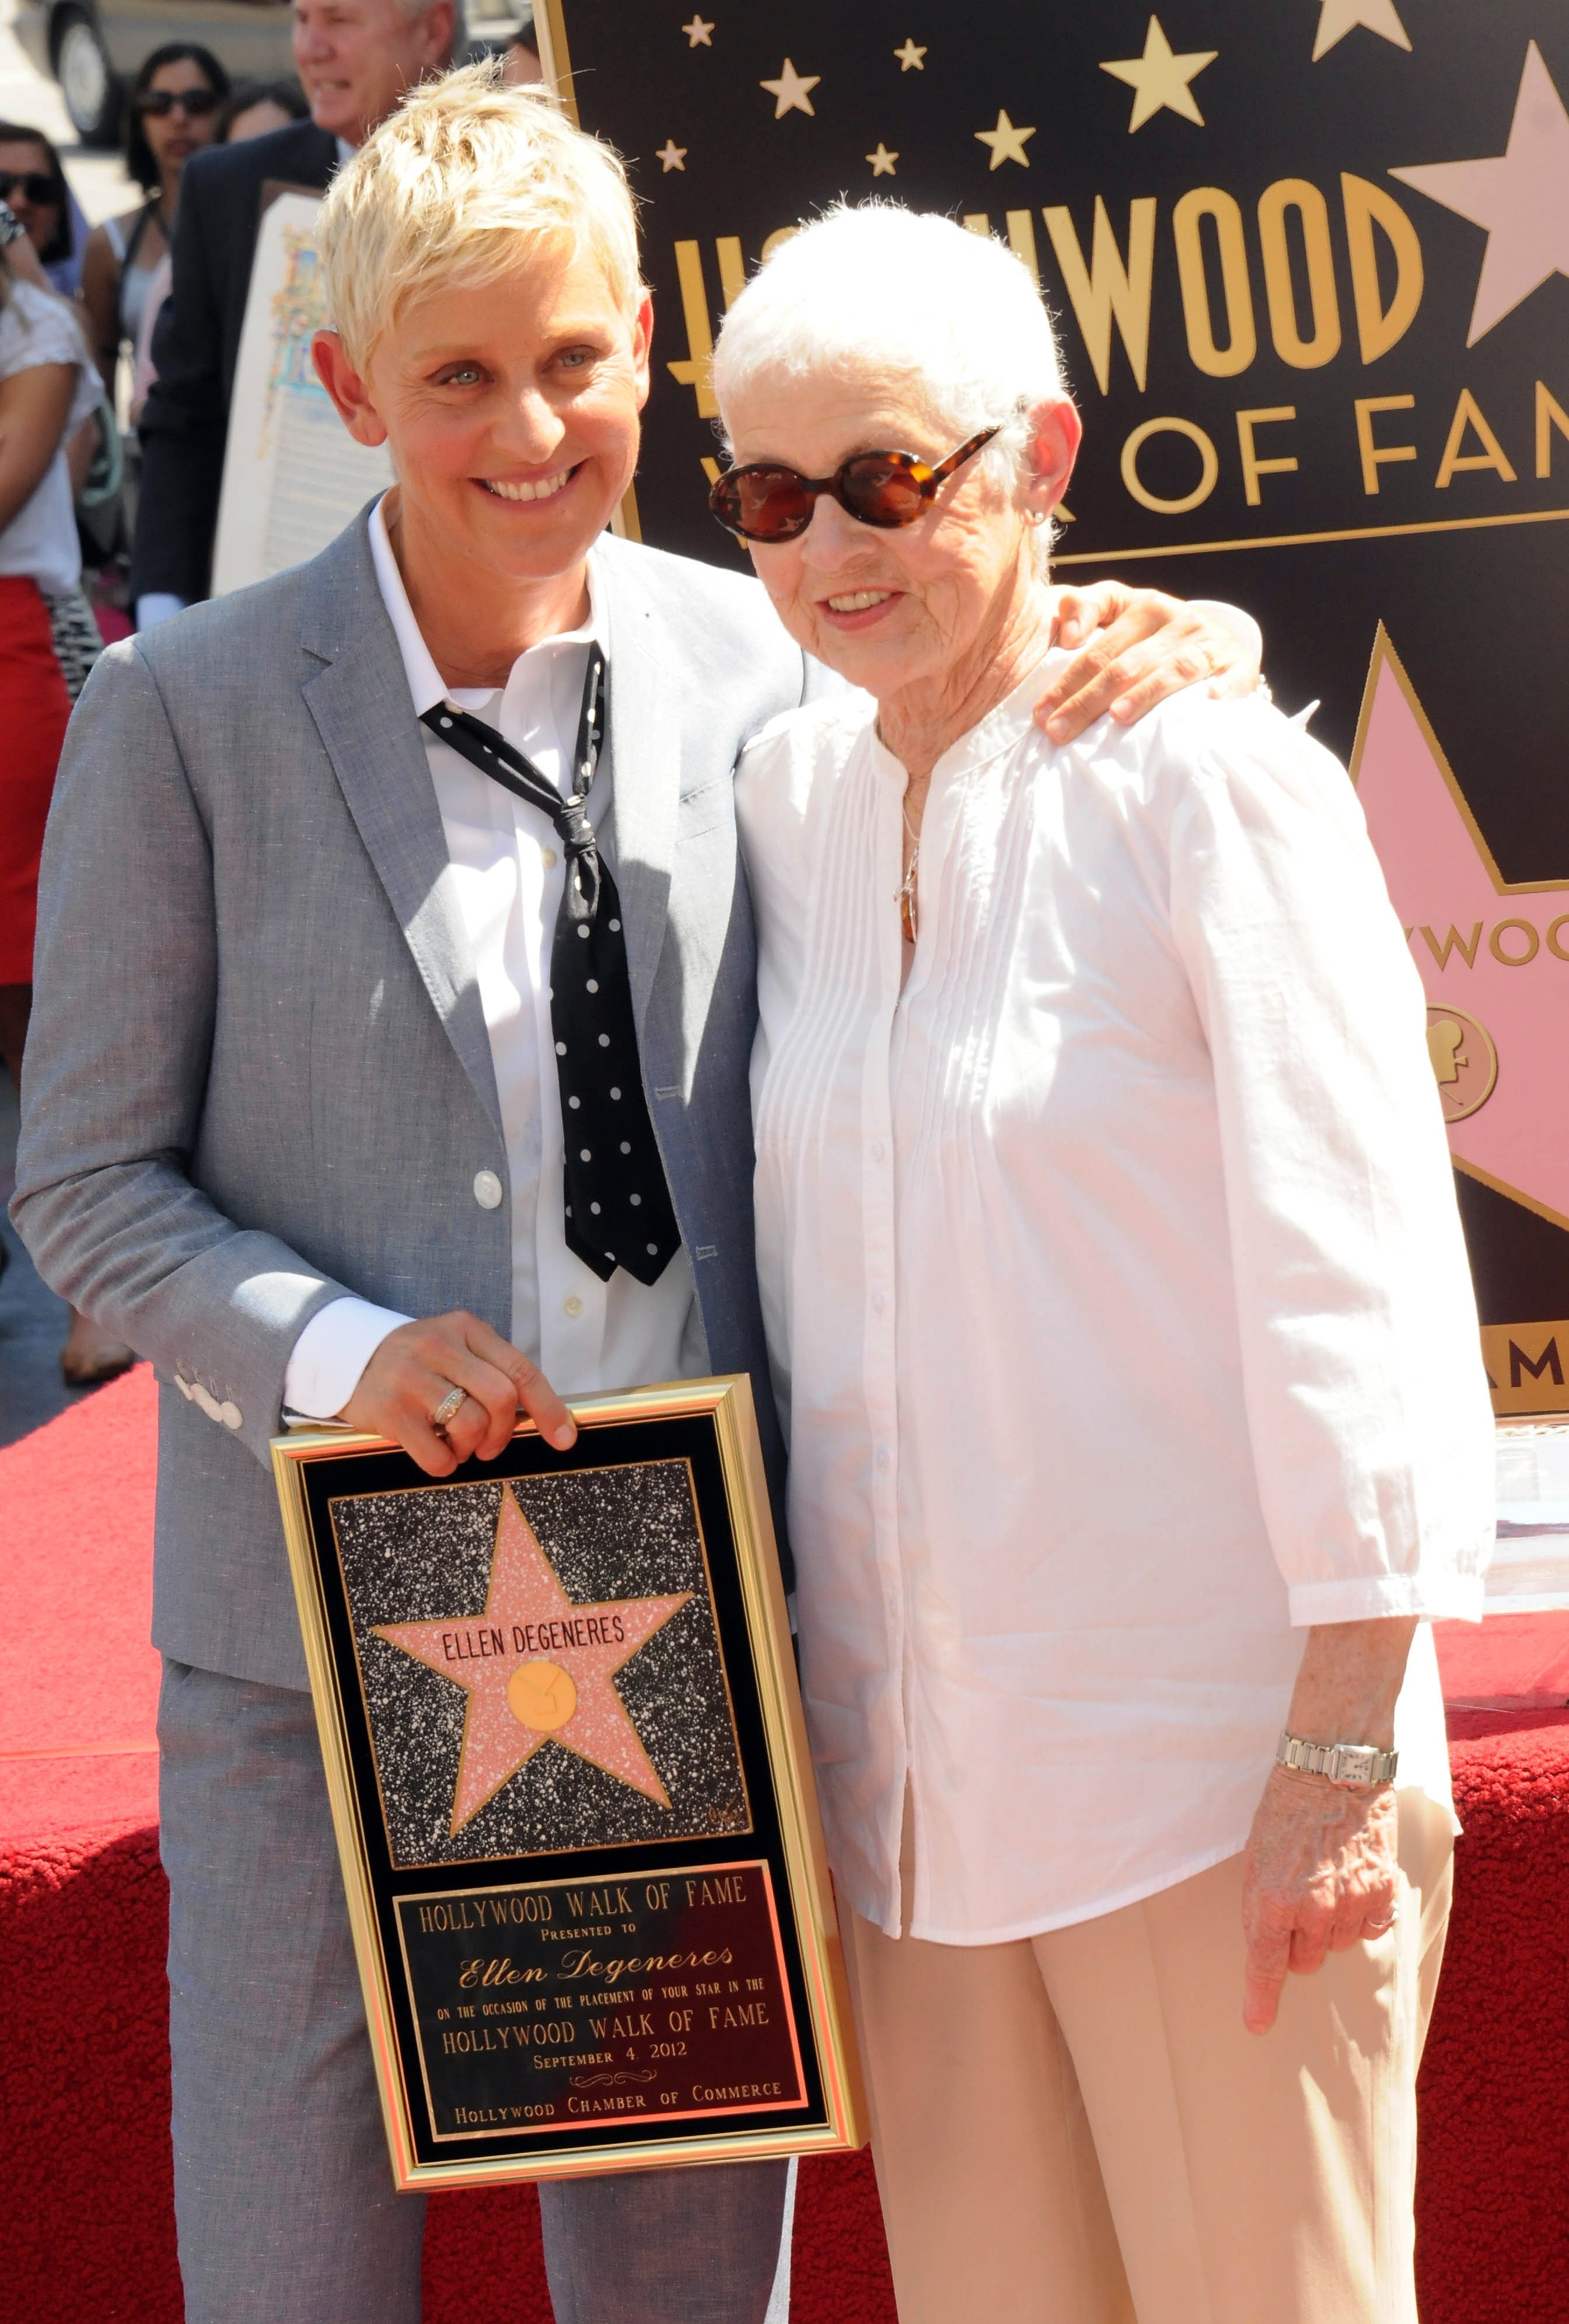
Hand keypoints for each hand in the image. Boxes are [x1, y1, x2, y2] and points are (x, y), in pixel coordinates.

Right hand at [340, 1311, 576, 1476]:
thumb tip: (539, 1414)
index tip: (564, 1437)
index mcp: (465, 1329)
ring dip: (474, 1448)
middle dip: (505, 1433)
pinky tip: (436, 1451)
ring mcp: (413, 1378)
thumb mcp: (453, 1347)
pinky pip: (437, 1454)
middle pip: (502, 1399)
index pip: (521, 1369)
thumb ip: (490, 1370)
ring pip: (472, 1425)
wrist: (343, 1355)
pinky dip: (446, 1463)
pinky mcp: (390, 1410)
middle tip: (491, 1445)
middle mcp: (440, 1347)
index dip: (549, 1408)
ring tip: (460, 1445)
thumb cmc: (413, 1360)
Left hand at [1035, 581, 1261, 742]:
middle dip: (1086, 700)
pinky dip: (1221, 689)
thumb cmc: (1155, 638)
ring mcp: (1208, 641)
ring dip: (1145, 693)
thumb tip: (1065, 631)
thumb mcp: (1121, 614)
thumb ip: (1086, 611)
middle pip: (1124, 664)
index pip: (1097, 647)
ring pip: (1170, 670)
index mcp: (1142, 606)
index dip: (1066, 678)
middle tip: (1057, 733)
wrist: (1219, 646)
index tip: (1040, 710)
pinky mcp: (1238, 664)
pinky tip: (1208, 703)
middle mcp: (1176, 618)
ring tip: (1118, 717)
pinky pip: (1230, 677)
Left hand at [1240, 1764, 1399, 2034]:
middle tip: (1300, 1900)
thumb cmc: (1287, 1811)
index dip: (1260, 1999)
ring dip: (1331, 1925)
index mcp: (1270, 1899)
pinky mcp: (1380, 1894)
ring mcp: (1349, 1904)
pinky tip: (1355, 1883)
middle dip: (1298, 1941)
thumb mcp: (1257, 1857)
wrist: (1333, 1770)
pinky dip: (1363, 1916)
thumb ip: (1263, 1906)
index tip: (1257, 2024)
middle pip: (1304, 1962)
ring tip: (1327, 1878)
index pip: (1264, 1964)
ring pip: (1338, 1946)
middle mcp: (1310, 1909)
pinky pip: (1371, 1930)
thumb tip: (1270, 1950)